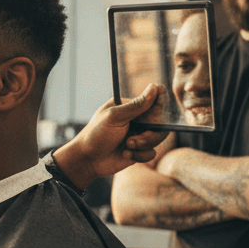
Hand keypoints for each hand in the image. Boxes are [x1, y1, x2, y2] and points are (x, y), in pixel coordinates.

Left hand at [51, 84, 168, 189]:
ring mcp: (139, 134)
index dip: (161, 104)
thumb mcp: (115, 117)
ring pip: (157, 138)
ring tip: (127, 146)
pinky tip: (125, 154)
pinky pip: (151, 152)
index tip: (158, 114)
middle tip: (134, 139)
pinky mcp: (139, 150)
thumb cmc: (96, 134)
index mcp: (130, 106)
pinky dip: (140, 155)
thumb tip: (154, 87)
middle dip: (150, 133)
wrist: (87, 160)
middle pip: (160, 122)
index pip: (154, 99)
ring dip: (143, 144)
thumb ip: (136, 105)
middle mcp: (137, 119)